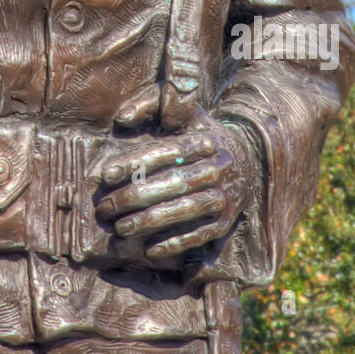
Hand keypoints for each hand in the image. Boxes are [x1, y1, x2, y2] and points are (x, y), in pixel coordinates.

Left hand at [94, 107, 250, 262]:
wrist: (248, 161)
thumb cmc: (200, 135)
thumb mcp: (183, 113)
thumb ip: (150, 104)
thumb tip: (122, 118)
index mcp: (204, 141)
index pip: (165, 152)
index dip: (134, 163)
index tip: (106, 175)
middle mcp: (217, 168)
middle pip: (173, 183)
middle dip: (135, 197)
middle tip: (105, 207)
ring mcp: (224, 196)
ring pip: (185, 210)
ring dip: (151, 222)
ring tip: (121, 228)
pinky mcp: (226, 221)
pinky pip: (201, 234)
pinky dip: (176, 242)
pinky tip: (150, 249)